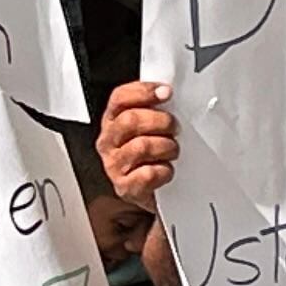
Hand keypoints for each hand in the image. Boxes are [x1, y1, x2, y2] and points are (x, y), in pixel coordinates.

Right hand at [97, 80, 178, 209]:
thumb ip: (158, 108)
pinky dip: (164, 171)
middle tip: (175, 128)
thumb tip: (172, 92)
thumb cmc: (157, 155)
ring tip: (172, 151)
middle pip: (130, 120)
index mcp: (114, 120)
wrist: (161, 193)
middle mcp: (109, 141)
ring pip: (141, 146)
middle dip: (161, 121)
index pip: (120, 98)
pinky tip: (166, 170)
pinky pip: (148, 174)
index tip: (166, 92)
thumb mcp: (155, 127)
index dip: (144, 92)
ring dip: (166, 147)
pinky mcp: (125, 187)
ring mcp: (114, 165)